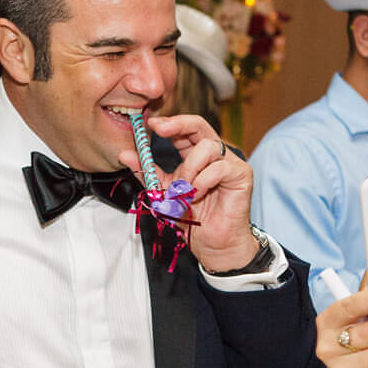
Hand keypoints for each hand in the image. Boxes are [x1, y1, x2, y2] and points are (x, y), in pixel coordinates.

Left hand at [121, 113, 256, 271]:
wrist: (212, 244)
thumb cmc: (193, 219)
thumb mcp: (163, 192)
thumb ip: (147, 172)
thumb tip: (125, 154)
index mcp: (195, 156)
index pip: (185, 130)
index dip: (169, 123)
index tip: (151, 123)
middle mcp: (214, 155)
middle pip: (199, 125)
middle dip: (178, 123)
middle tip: (160, 129)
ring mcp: (230, 163)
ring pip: (207, 147)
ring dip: (189, 169)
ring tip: (184, 190)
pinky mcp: (242, 174)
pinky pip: (219, 167)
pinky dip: (202, 182)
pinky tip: (198, 195)